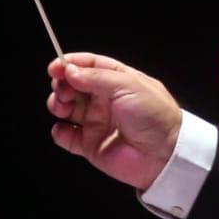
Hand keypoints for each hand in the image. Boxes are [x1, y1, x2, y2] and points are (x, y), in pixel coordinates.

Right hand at [46, 53, 182, 190]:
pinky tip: (63, 128)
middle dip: (63, 85)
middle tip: (64, 91)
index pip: (90, 66)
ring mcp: (98, 122)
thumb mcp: (128, 85)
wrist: (164, 153)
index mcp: (119, 80)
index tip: (54, 67)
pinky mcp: (91, 144)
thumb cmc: (155, 115)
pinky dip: (59, 132)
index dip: (71, 64)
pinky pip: (67, 136)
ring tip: (63, 108)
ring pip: (67, 109)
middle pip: (74, 86)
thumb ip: (96, 77)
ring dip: (58, 105)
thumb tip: (70, 70)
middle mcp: (106, 100)